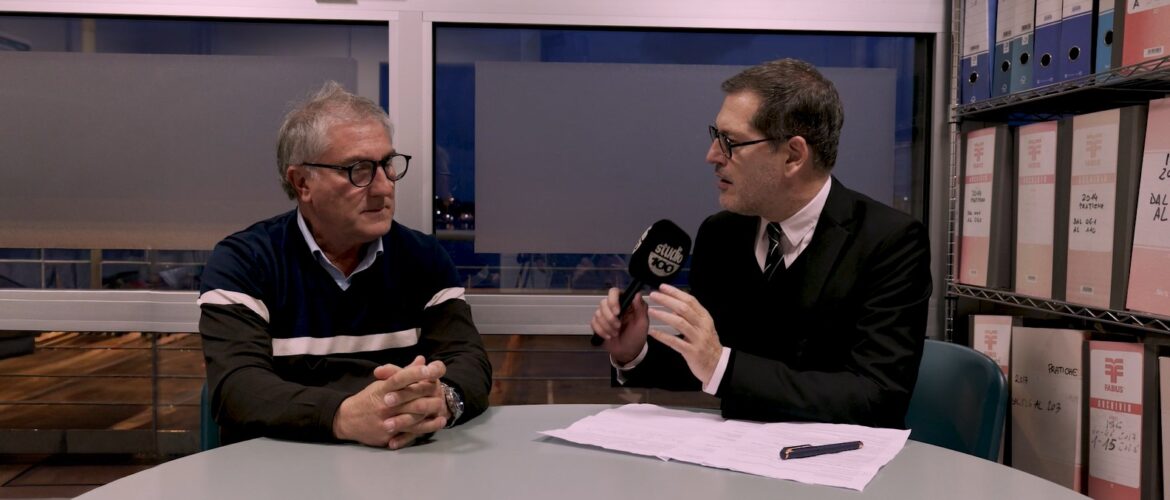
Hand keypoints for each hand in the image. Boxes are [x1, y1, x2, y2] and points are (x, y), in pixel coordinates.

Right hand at [333, 356, 448, 448]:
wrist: (346, 420)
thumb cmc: (368, 399)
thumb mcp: (382, 383)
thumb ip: (403, 373)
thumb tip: (422, 360)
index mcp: (383, 389)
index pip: (400, 378)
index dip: (416, 373)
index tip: (430, 369)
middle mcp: (385, 404)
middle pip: (411, 398)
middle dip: (428, 393)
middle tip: (441, 390)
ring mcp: (387, 421)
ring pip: (414, 416)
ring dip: (430, 411)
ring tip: (442, 407)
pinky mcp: (388, 435)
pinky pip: (410, 432)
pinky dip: (427, 427)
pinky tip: (438, 422)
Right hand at [590, 287, 648, 363]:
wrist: (628, 352)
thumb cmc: (637, 336)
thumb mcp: (642, 323)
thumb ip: (641, 308)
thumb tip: (637, 294)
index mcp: (625, 303)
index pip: (614, 292)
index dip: (613, 300)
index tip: (617, 312)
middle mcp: (614, 306)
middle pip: (603, 303)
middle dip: (610, 317)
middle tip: (618, 327)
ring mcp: (605, 315)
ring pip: (597, 313)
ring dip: (607, 326)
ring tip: (615, 334)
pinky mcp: (598, 324)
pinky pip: (593, 323)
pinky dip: (601, 331)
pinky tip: (609, 336)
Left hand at [645, 284, 722, 385]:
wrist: (717, 364)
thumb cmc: (707, 344)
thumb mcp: (703, 327)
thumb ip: (692, 316)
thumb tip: (673, 304)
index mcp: (705, 318)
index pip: (690, 300)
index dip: (676, 292)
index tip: (663, 287)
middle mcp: (702, 326)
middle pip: (684, 309)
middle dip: (667, 300)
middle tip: (654, 295)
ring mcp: (698, 339)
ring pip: (679, 323)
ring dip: (663, 315)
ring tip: (651, 311)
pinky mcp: (692, 352)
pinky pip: (675, 342)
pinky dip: (663, 336)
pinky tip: (653, 332)